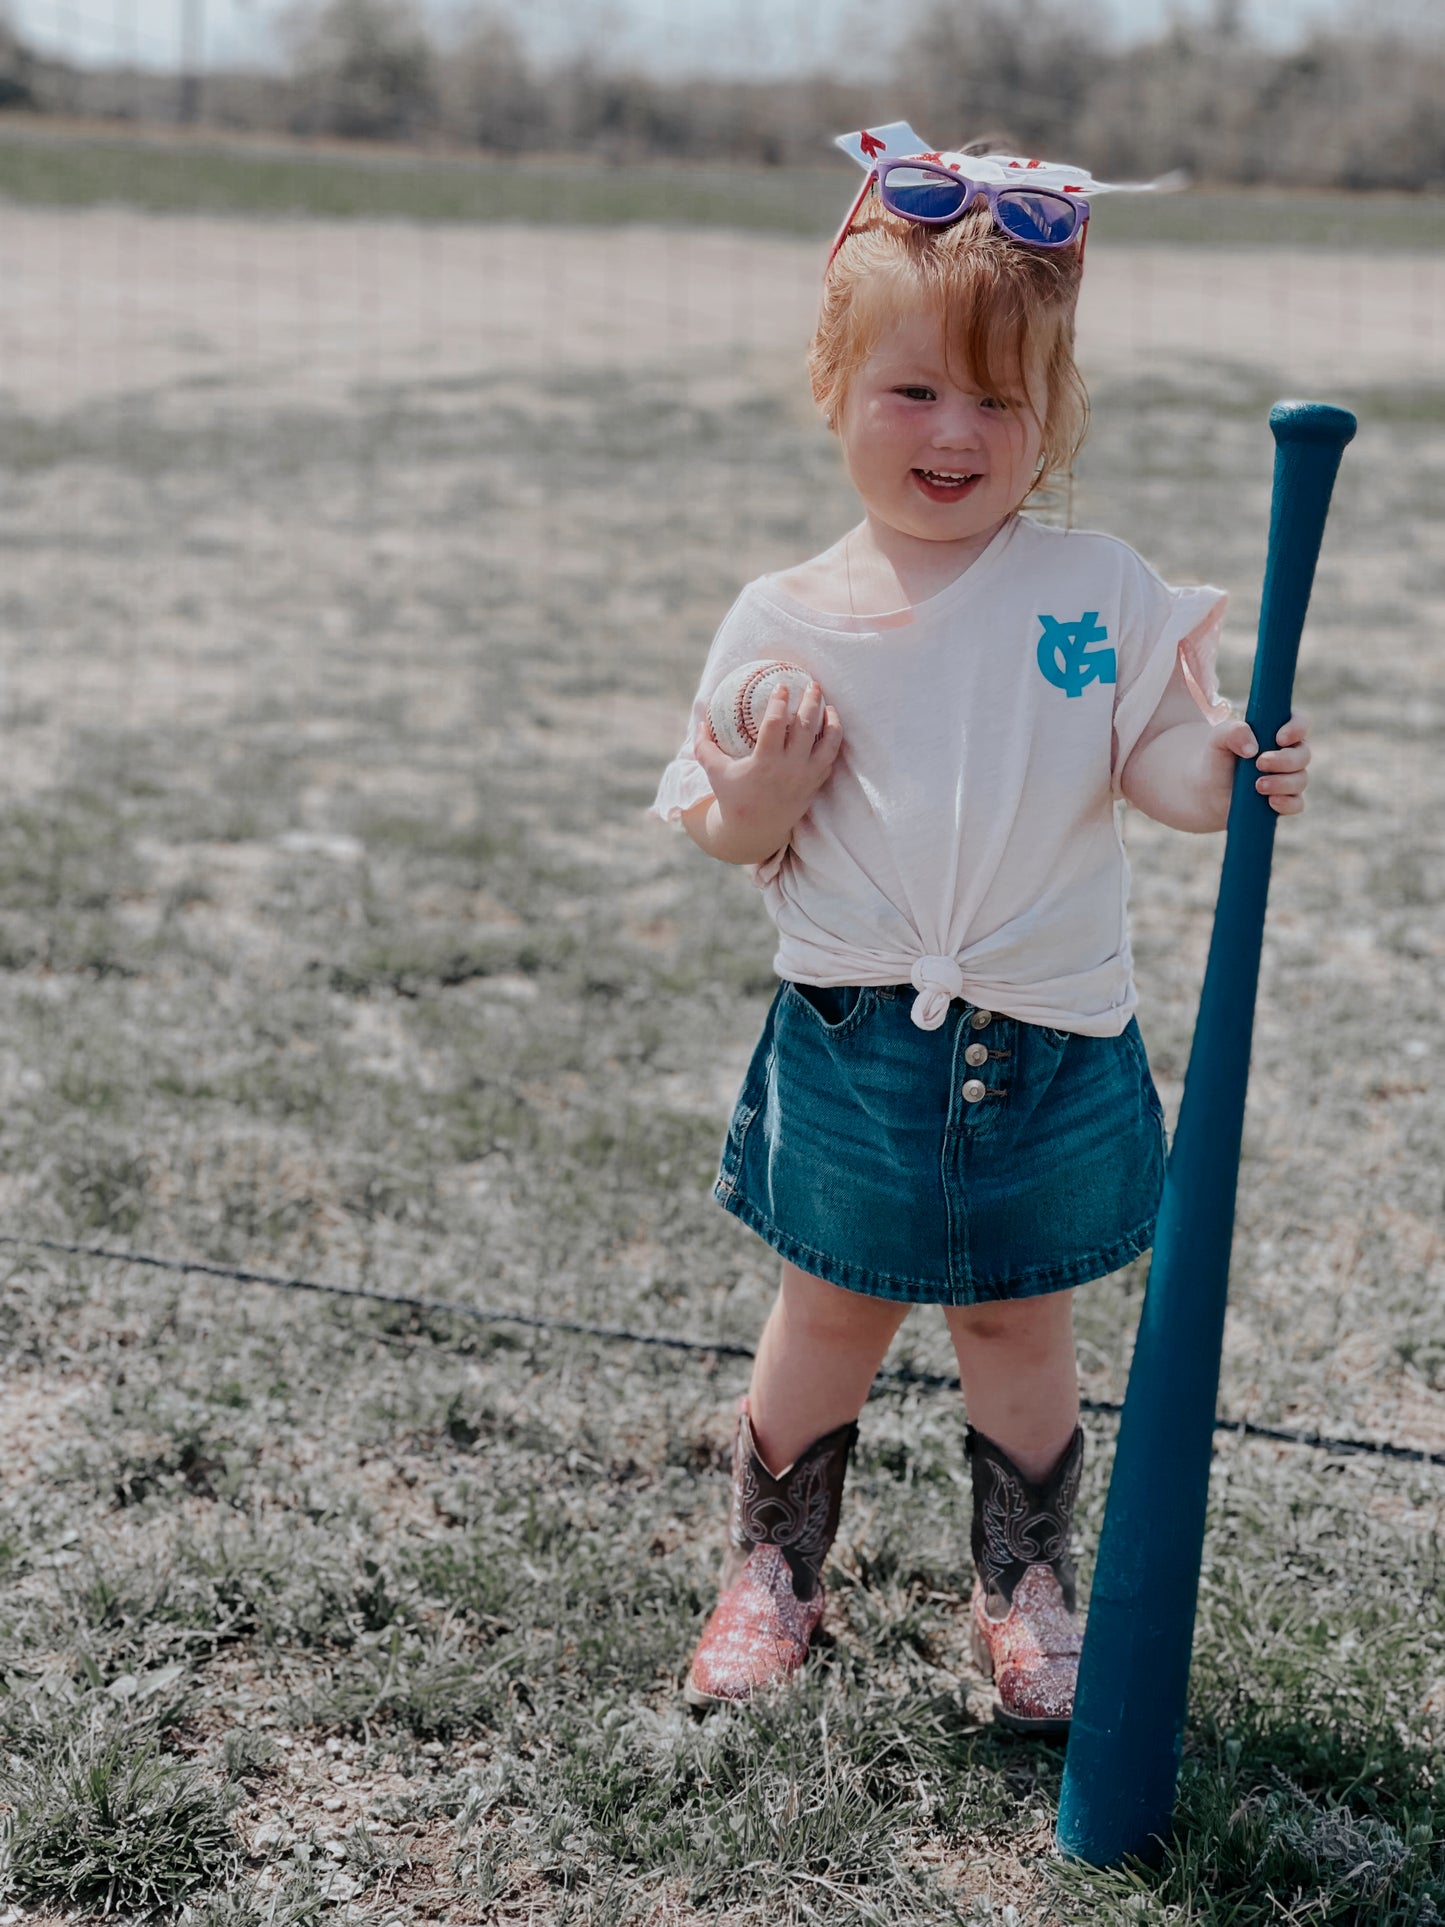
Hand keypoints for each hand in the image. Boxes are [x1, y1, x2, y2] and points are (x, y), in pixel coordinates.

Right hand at [692, 678, 843, 862]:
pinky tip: (830, 728)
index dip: (779, 702)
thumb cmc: (734, 797)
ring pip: (827, 744)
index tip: (782, 686)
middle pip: (806, 727)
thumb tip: (701, 720)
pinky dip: (833, 741)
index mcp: (765, 763)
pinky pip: (830, 759)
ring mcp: (806, 778)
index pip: (776, 724)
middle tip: (812, 684)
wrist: (754, 832)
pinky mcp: (815, 786)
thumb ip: (705, 746)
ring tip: (828, 705)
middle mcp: (789, 769)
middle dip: (811, 702)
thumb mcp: (715, 772)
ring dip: (831, 721)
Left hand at [1210, 710, 1311, 816]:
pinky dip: (1286, 803)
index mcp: (1278, 732)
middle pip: (1303, 754)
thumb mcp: (1219, 739)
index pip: (1300, 722)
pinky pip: (1296, 804)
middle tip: (1259, 763)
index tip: (1279, 738)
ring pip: (1301, 780)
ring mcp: (1288, 779)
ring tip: (1258, 785)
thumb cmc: (1218, 759)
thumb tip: (1252, 749)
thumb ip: (1234, 732)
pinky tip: (1271, 801)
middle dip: (1284, 759)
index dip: (1296, 728)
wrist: (1206, 793)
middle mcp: (1289, 754)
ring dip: (1282, 783)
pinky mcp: (1284, 802)